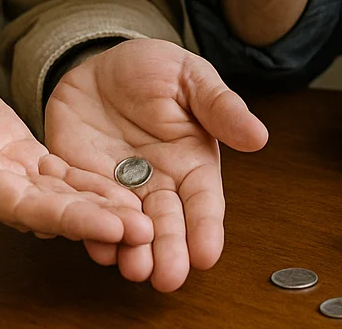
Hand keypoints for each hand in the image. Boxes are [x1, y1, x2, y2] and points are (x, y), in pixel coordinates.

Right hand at [0, 38, 151, 246]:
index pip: (20, 205)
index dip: (65, 217)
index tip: (106, 225)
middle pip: (48, 211)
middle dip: (96, 222)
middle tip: (144, 232)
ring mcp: (5, 174)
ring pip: (59, 198)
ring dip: (100, 210)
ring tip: (145, 220)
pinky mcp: (18, 157)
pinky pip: (58, 178)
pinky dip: (89, 187)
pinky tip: (121, 193)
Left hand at [44, 39, 268, 291]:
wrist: (100, 63)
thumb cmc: (154, 69)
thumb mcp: (191, 78)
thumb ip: (220, 107)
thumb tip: (258, 135)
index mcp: (192, 163)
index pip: (203, 203)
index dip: (205, 229)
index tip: (206, 255)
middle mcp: (158, 183)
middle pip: (166, 225)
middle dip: (168, 252)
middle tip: (168, 277)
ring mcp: (120, 188)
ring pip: (127, 227)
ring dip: (130, 250)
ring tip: (133, 268)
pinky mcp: (82, 184)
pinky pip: (85, 208)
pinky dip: (89, 228)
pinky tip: (95, 244)